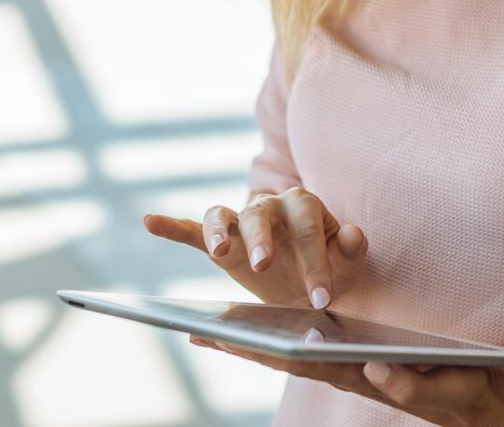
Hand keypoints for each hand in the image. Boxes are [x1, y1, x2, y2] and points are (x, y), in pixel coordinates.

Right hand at [142, 186, 367, 308]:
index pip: (307, 227)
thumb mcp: (348, 263)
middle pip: (258, 213)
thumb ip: (352, 248)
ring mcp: (240, 222)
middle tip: (264, 266)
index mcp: (303, 207)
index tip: (322, 296)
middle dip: (260, 239)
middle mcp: (268, 206)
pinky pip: (192, 229)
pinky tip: (150, 222)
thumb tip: (352, 233)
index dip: (314, 259)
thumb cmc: (331, 265)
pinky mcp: (219, 241)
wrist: (307, 277)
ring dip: (218, 231)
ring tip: (218, 253)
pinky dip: (171, 225)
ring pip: (222, 215)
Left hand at [183, 337, 503, 426]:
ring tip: (215, 326)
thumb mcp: (449, 389)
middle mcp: (351, 371)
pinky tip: (263, 328)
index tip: (227, 337)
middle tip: (197, 329)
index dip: (265, 350)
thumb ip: (414, 384)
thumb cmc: (467, 390)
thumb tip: (374, 369)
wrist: (485, 398)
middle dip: (244, 344)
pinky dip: (285, 337)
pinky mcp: (364, 359)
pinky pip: (317, 347)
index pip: (306, 362)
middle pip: (289, 357)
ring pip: (297, 352)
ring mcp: (355, 366)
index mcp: (365, 377)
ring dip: (257, 341)